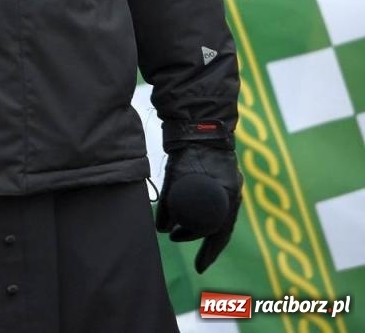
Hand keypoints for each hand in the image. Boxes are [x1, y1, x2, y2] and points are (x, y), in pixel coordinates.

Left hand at [156, 119, 241, 272]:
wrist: (199, 124)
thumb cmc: (190, 150)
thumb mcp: (177, 177)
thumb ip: (171, 202)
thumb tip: (162, 229)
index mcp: (228, 198)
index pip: (220, 234)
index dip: (209, 252)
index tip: (200, 268)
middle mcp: (229, 194)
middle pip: (215, 224)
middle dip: (195, 235)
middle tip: (174, 239)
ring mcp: (223, 184)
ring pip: (208, 212)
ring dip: (190, 221)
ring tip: (171, 228)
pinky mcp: (212, 176)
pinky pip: (204, 199)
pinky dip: (189, 206)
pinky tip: (174, 212)